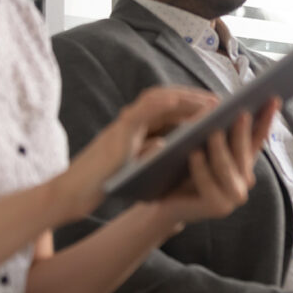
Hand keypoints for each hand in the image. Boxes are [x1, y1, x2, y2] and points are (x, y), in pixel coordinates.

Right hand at [53, 87, 218, 219]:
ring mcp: (124, 124)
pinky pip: (142, 111)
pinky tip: (181, 103)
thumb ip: (156, 153)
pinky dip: (162, 104)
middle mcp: (132, 122)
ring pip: (158, 99)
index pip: (169, 110)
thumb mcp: (138, 167)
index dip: (192, 105)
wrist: (72, 195)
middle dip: (194, 98)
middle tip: (220, 101)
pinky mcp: (118, 132)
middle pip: (167, 100)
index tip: (216, 107)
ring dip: (185, 97)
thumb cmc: (104, 184)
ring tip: (209, 103)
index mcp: (138, 129)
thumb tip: (185, 147)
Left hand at [156, 98, 278, 224]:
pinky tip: (194, 154)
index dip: (267, 118)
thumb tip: (221, 105)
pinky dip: (201, 169)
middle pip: (244, 151)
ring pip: (227, 168)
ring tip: (214, 131)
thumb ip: (218, 131)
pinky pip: (208, 185)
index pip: (258, 136)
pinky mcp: (217, 207)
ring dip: (220, 149)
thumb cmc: (184, 169)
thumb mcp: (204, 146)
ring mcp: (233, 196)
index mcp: (243, 162)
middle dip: (242, 132)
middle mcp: (244, 180)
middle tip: (241, 112)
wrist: (166, 202)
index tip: (273, 99)